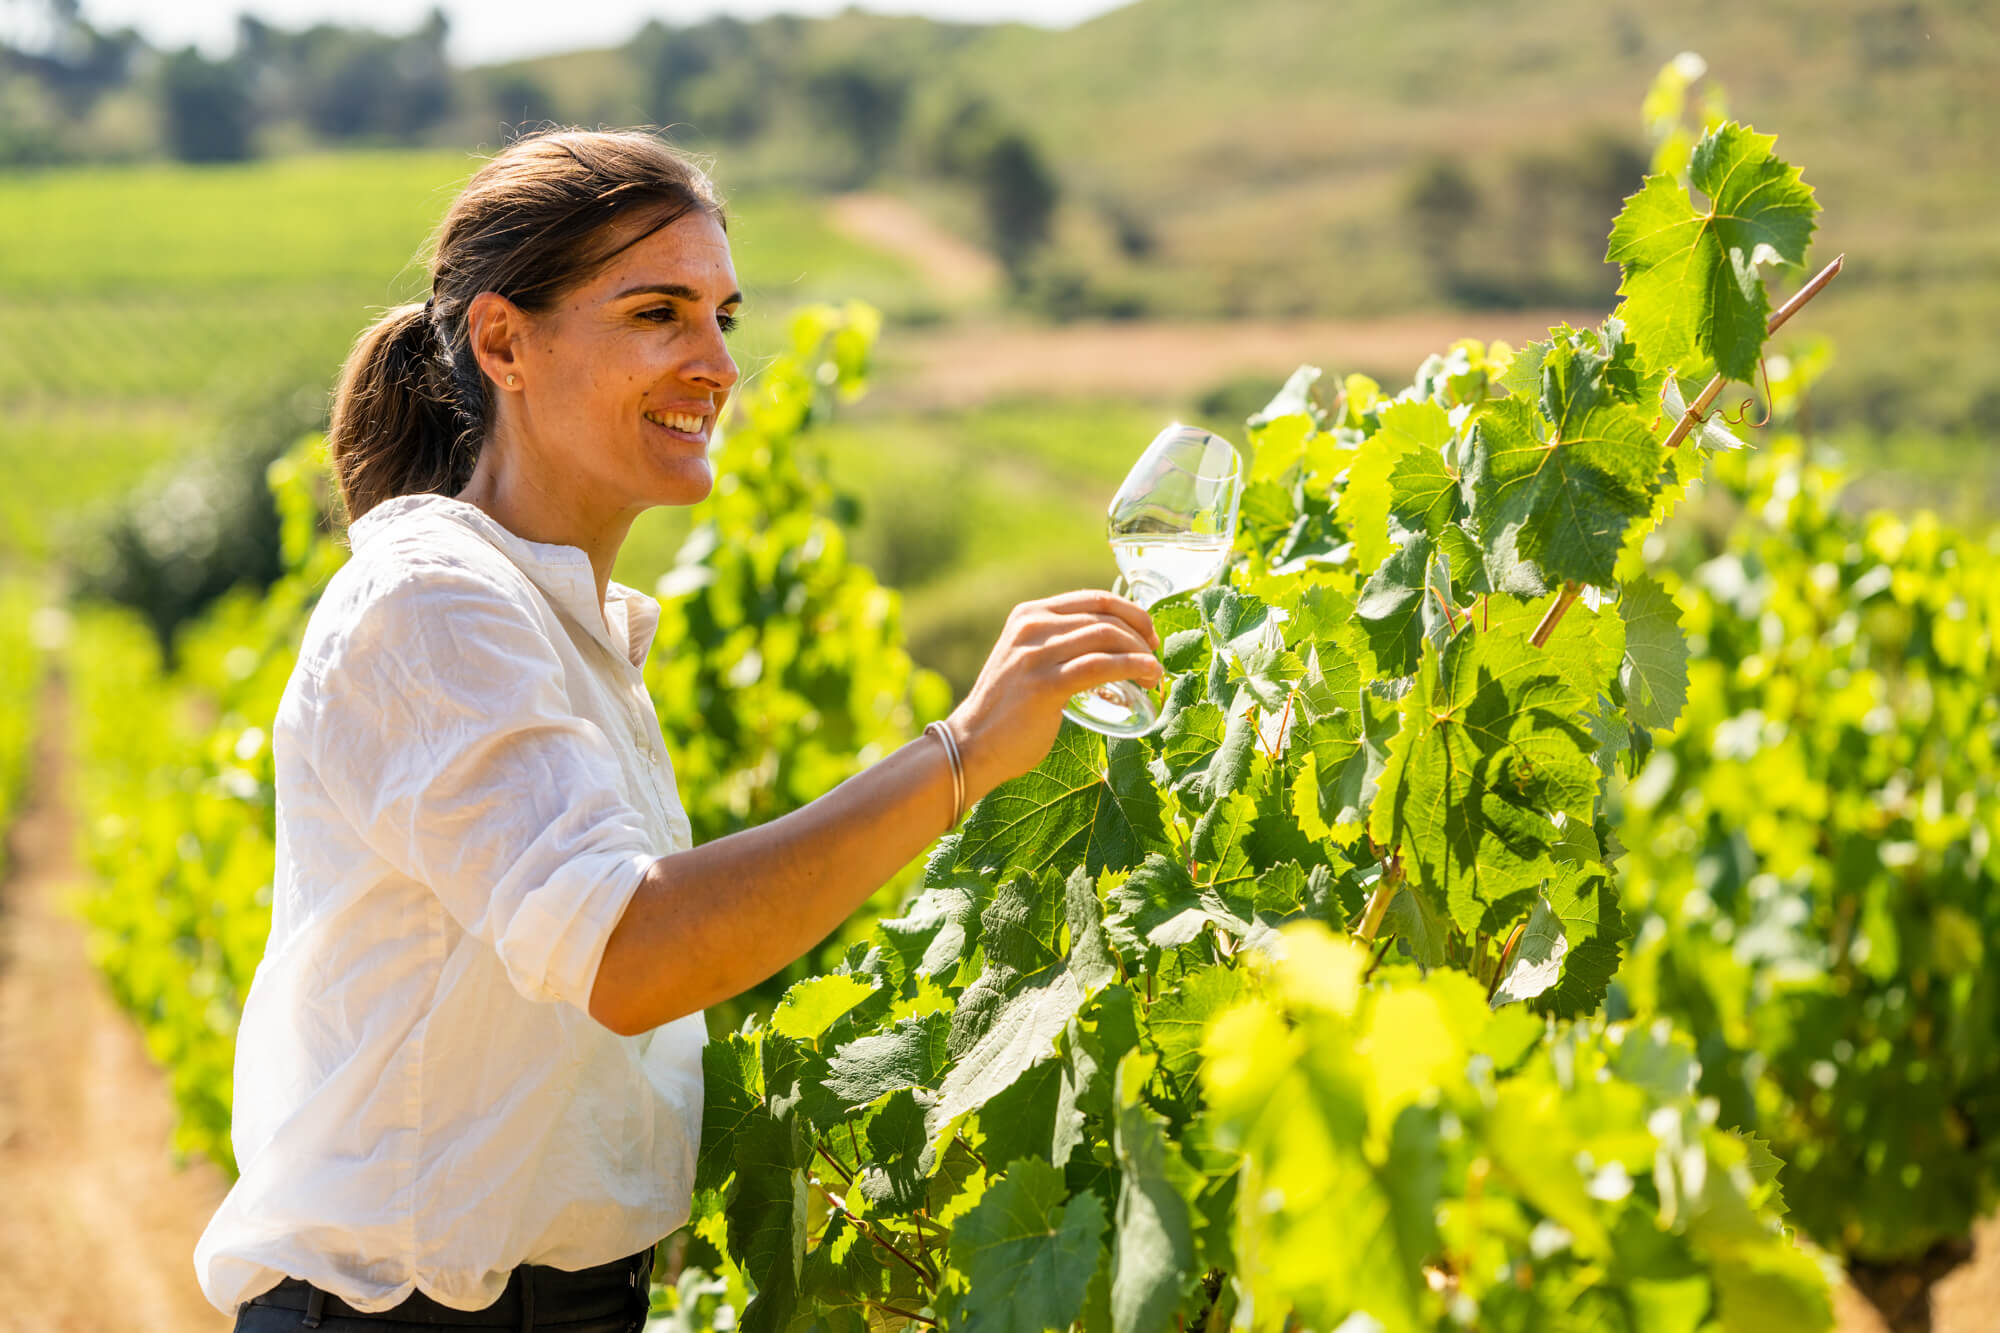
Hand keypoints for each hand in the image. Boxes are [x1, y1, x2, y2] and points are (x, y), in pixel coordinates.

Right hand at [947, 590, 1161, 799]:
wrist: (972, 745)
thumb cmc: (1007, 710)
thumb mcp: (1027, 660)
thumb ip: (1056, 646)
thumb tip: (1108, 646)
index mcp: (1029, 615)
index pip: (1093, 599)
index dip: (1131, 612)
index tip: (1148, 634)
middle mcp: (1032, 627)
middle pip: (1105, 617)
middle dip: (1141, 635)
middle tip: (1155, 658)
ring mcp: (1036, 655)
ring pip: (1106, 637)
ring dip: (1141, 654)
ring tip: (1154, 673)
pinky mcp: (1045, 684)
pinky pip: (1100, 666)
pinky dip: (1132, 668)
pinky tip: (1147, 676)